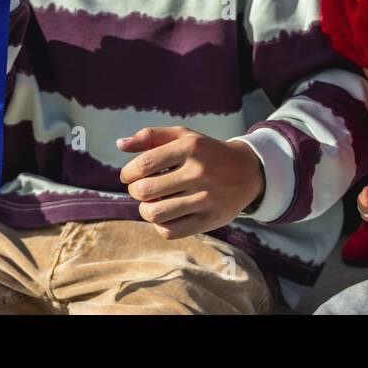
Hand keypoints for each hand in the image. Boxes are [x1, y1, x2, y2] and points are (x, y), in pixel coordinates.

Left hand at [118, 126, 265, 238]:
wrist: (247, 172)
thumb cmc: (206, 153)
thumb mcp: (184, 136)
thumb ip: (151, 136)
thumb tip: (120, 144)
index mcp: (190, 147)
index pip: (143, 165)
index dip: (128, 173)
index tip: (130, 175)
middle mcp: (199, 172)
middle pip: (144, 191)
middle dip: (135, 191)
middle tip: (142, 188)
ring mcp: (206, 198)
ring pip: (154, 213)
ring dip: (145, 209)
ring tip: (153, 202)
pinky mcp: (209, 220)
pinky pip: (169, 231)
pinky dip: (160, 225)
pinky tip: (167, 214)